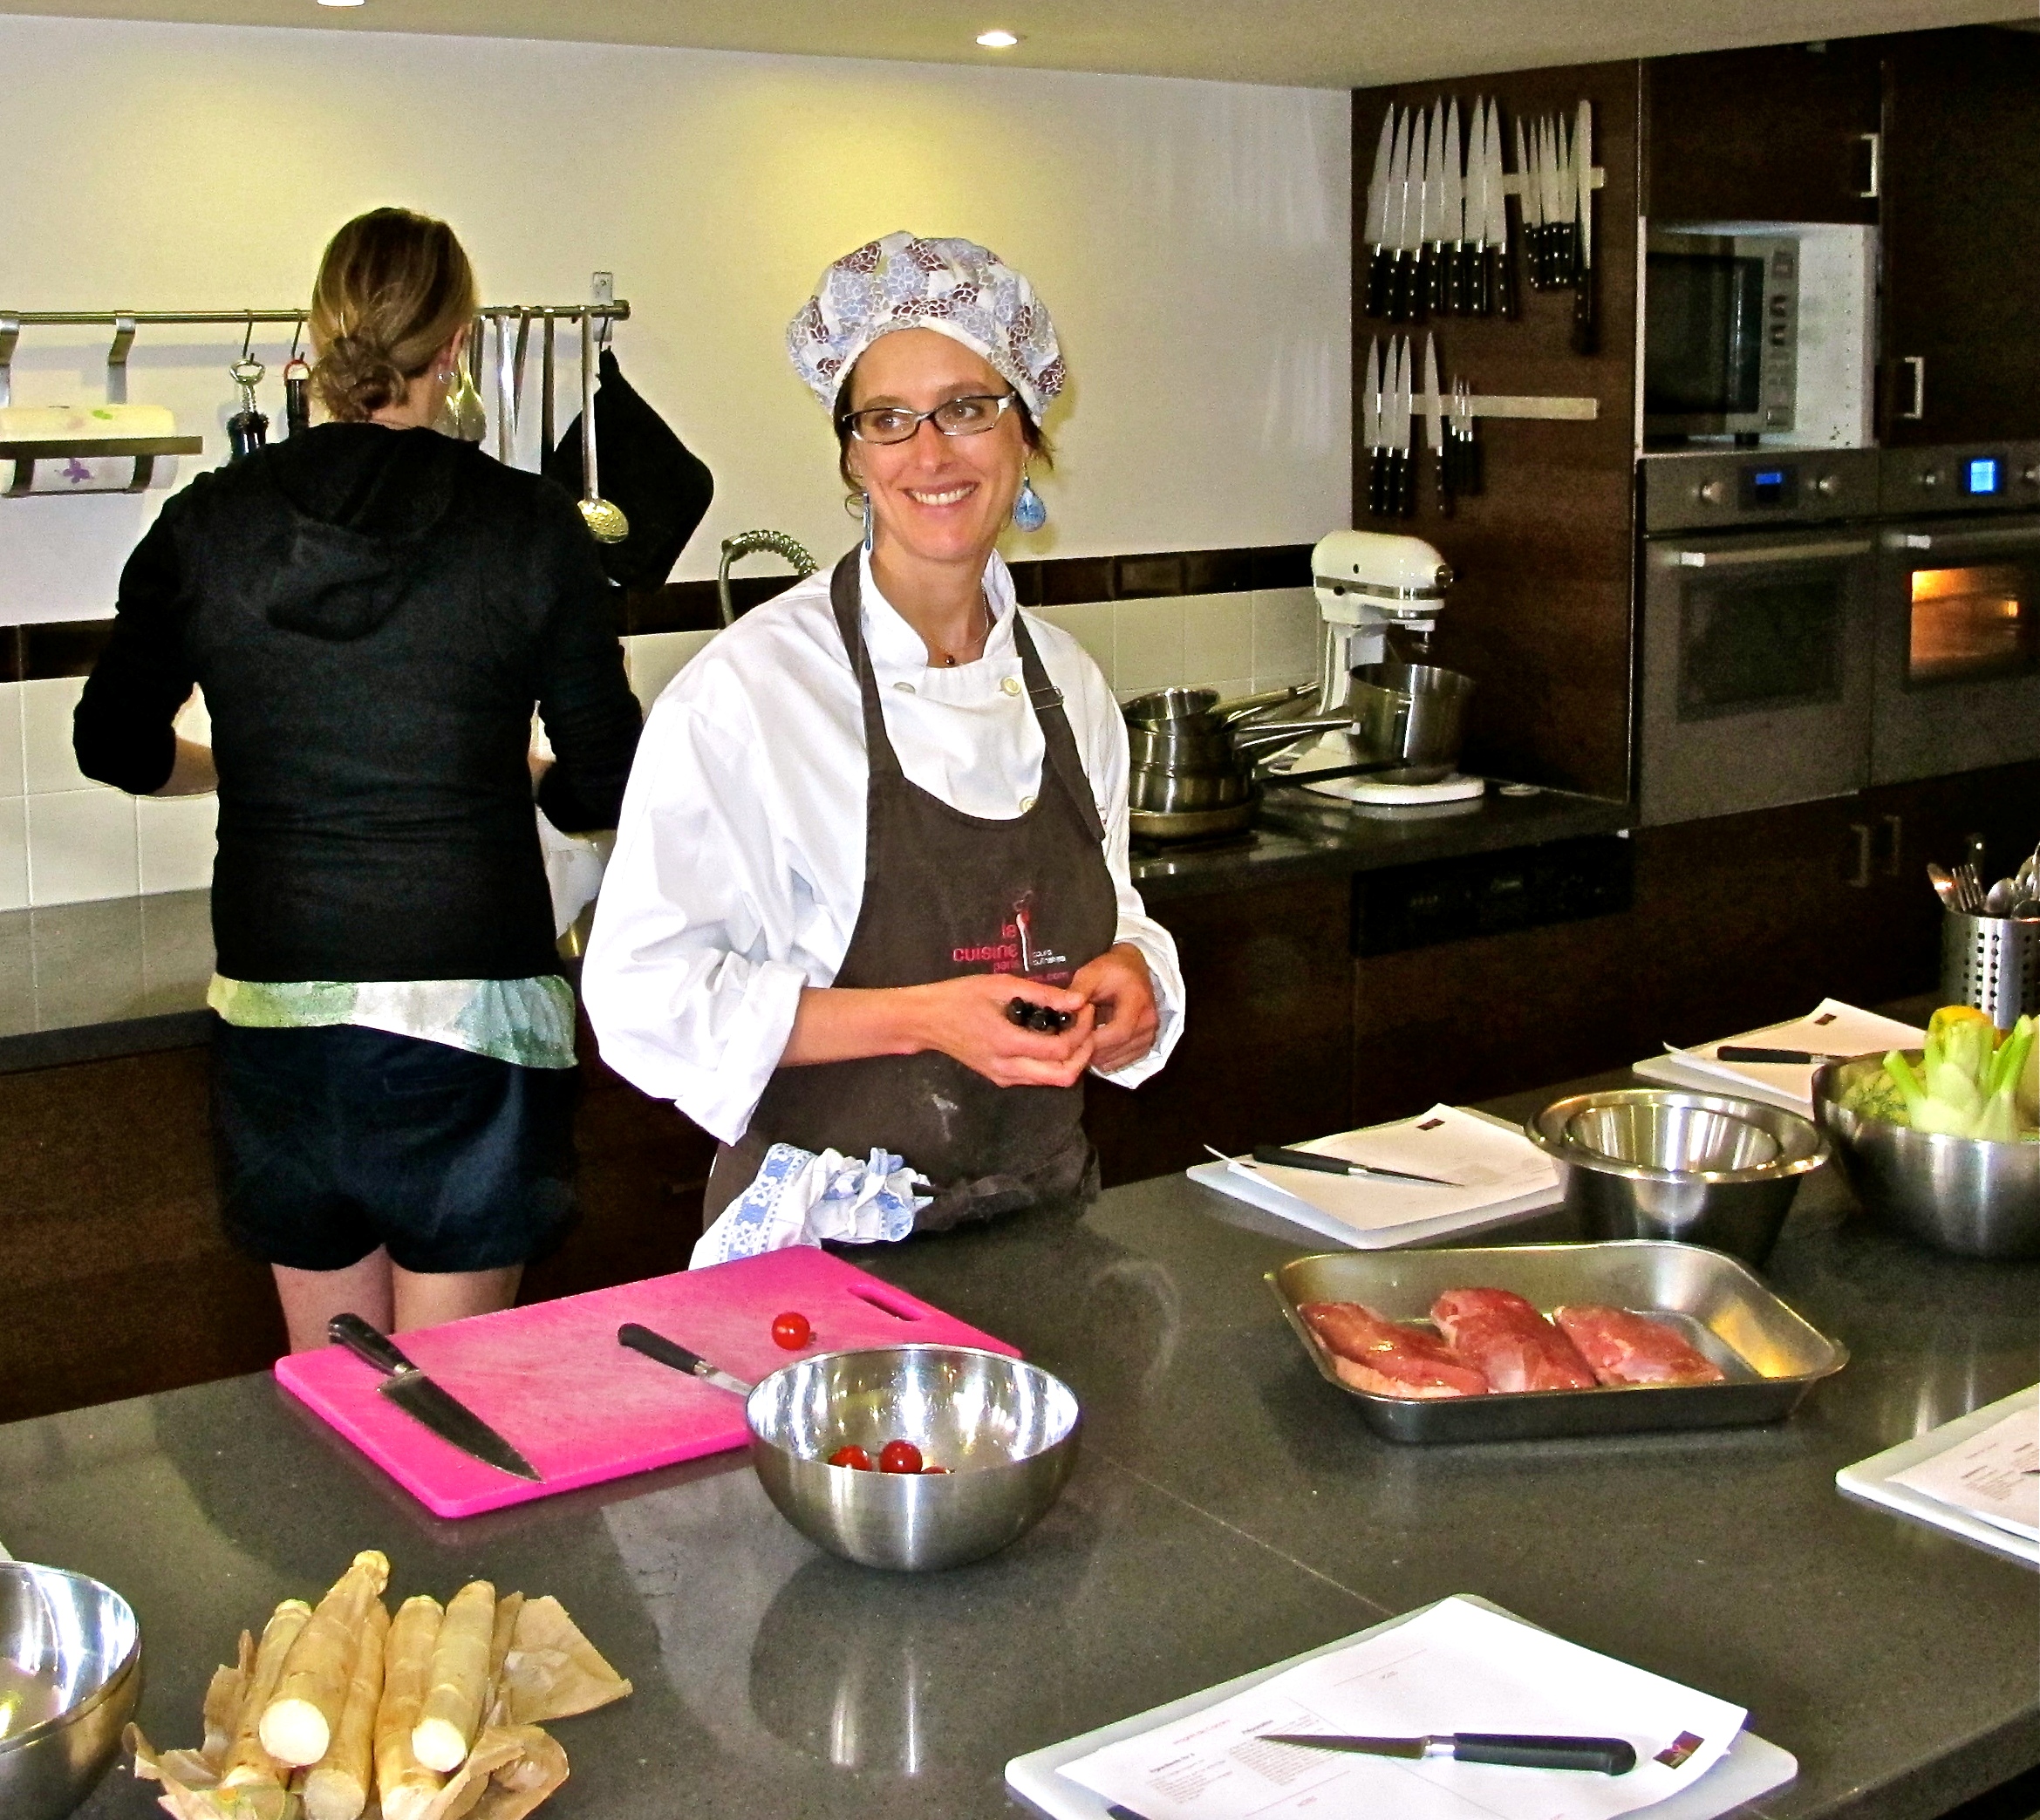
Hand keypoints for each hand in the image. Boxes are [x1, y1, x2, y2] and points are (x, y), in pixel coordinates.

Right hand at [908, 972, 1095, 1088]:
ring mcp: (1003, 1077)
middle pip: (1063, 1076)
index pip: (1061, 1049)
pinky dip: (1054, 1062)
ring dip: (1071, 1059)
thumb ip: (1043, 994)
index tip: (1085, 1008)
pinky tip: (1052, 1037)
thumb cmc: (960, 997)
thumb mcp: (1001, 986)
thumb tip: (1078, 1000)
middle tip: (1087, 1026)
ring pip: (1052, 1081)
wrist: (925, 1021)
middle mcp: (1008, 1068)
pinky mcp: (1000, 1078)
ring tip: (1072, 1029)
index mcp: (1007, 1043)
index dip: (1082, 1030)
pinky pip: (1037, 1077)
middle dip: (1084, 1053)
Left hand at [1071, 944, 1158, 1073]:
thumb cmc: (1110, 971)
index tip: (1072, 1039)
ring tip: (1079, 1046)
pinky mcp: (1146, 1045)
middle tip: (1069, 1046)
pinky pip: (1124, 1061)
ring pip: (1120, 1058)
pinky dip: (1107, 1060)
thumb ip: (1078, 989)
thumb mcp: (1091, 972)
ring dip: (1097, 1057)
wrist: (1133, 970)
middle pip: (1119, 1047)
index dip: (1095, 1040)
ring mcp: (1150, 1035)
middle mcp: (1149, 1021)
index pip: (1119, 1031)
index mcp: (1138, 1001)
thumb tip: (1067, 1006)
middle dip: (1091, 1050)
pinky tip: (1093, 1049)